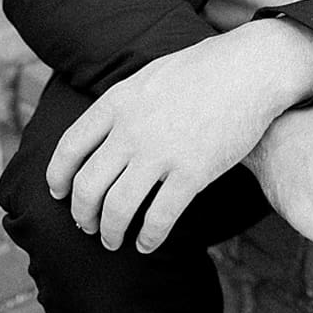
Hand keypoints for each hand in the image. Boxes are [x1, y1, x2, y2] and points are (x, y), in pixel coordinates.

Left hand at [46, 19, 312, 253]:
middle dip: (82, 215)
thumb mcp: (152, 75)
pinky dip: (148, 237)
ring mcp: (162, 152)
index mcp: (118, 102)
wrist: (254, 67)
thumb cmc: (207, 68)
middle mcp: (132, 130)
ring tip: (113, 241)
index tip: (59, 193)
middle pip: (88, 187)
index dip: (58, 177)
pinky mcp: (194, 172)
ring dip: (110, 232)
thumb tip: (104, 131)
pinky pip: (159, 217)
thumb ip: (124, 103)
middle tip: (87, 226)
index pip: (69, 148)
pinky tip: (147, 244)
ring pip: (117, 208)